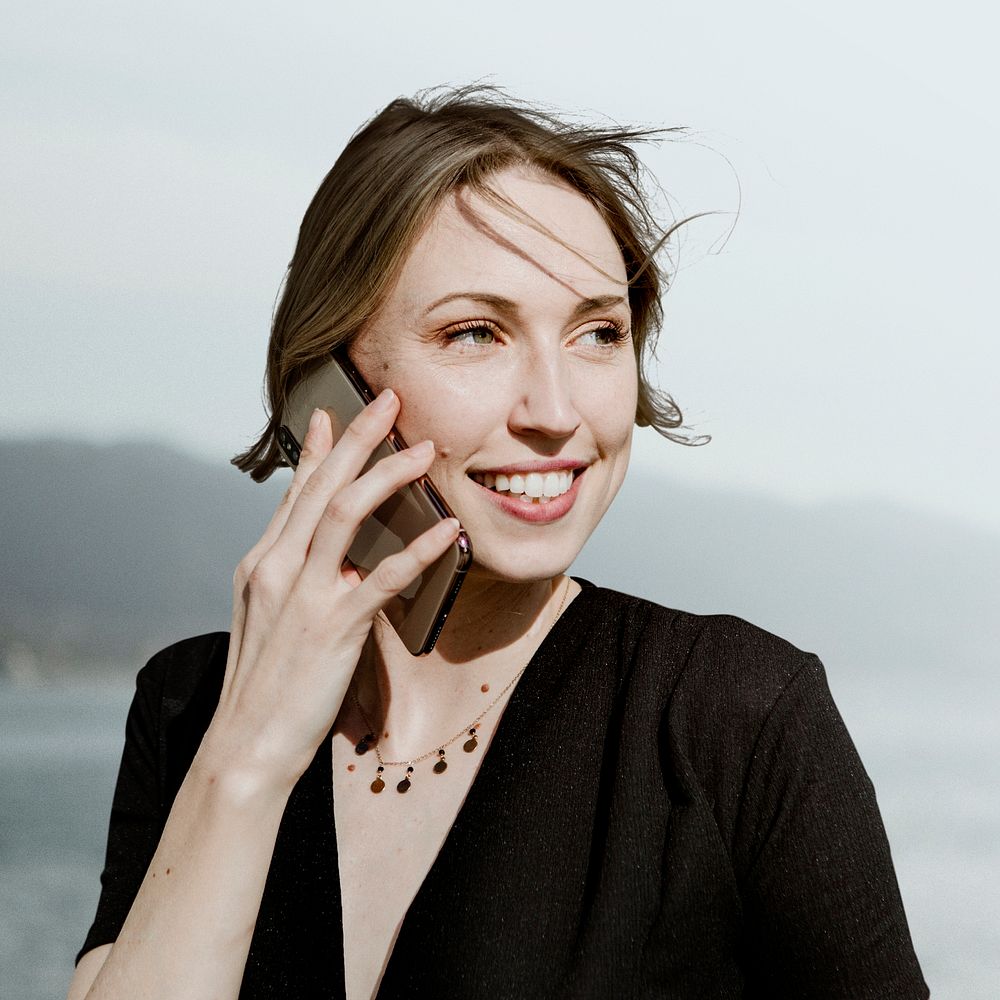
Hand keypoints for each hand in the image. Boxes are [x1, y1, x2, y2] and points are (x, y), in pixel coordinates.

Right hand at [204, 389, 459, 785]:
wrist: (246, 745)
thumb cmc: (266, 684)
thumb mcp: (269, 618)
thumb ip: (296, 579)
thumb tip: (331, 556)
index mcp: (262, 563)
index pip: (295, 493)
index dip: (317, 450)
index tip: (333, 411)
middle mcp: (276, 567)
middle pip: (320, 486)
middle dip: (357, 438)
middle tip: (389, 401)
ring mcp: (301, 594)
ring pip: (343, 514)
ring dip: (386, 476)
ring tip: (422, 451)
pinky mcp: (330, 627)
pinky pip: (380, 578)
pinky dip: (417, 550)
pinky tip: (447, 532)